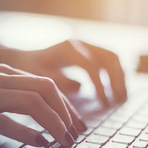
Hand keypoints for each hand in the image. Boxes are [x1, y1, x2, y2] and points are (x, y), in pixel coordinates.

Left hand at [0, 40, 126, 105]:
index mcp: (68, 49)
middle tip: (119, 101)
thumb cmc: (30, 70)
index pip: (92, 66)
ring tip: (122, 99)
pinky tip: (116, 91)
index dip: (101, 86)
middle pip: (109, 58)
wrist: (25, 59)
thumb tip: (80, 87)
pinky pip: (108, 62)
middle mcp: (80, 44)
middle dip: (117, 80)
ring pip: (112, 58)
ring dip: (120, 78)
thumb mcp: (40, 77)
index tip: (105, 104)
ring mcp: (86, 46)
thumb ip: (59, 82)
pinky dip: (115, 75)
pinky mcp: (88, 53)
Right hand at [0, 64, 86, 145]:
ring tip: (63, 141)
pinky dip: (27, 133)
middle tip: (74, 135)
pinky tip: (39, 143)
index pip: (46, 85)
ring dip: (53, 123)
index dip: (66, 106)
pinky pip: (5, 122)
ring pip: (31, 104)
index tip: (75, 125)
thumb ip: (13, 92)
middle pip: (45, 91)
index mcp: (4, 73)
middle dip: (66, 114)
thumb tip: (43, 109)